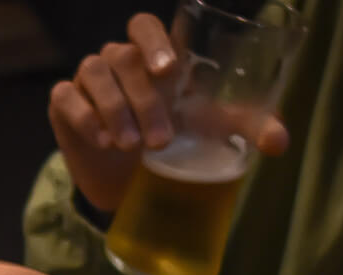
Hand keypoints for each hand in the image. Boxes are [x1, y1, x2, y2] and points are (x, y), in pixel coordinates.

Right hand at [48, 14, 288, 212]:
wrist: (128, 181)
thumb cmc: (173, 140)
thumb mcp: (212, 131)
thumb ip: (246, 126)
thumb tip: (279, 142)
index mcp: (152, 57)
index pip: (143, 25)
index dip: (153, 39)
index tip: (166, 70)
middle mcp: (117, 61)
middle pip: (123, 58)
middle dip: (143, 100)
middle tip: (160, 140)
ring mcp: (87, 81)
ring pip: (94, 73)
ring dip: (114, 109)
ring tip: (129, 145)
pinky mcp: (63, 105)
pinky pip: (66, 98)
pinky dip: (84, 117)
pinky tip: (101, 140)